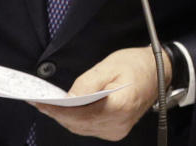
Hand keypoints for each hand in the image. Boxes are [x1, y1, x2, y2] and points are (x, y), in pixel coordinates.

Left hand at [31, 46, 169, 140]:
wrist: (159, 73)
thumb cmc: (135, 65)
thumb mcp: (109, 66)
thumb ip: (87, 83)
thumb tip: (68, 97)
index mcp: (119, 107)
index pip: (81, 114)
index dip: (58, 109)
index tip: (41, 102)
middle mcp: (119, 124)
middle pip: (79, 123)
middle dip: (56, 113)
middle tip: (37, 101)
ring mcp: (117, 129)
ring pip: (82, 128)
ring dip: (63, 117)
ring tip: (45, 104)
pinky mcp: (115, 129)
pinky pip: (88, 127)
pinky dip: (74, 119)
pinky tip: (62, 109)